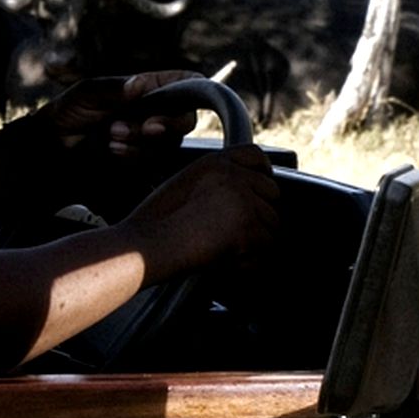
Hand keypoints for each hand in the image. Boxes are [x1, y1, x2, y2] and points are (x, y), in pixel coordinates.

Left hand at [35, 71, 201, 156]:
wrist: (54, 146)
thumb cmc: (70, 110)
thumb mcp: (87, 92)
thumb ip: (113, 88)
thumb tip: (138, 85)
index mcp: (150, 87)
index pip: (187, 83)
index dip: (191, 92)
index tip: (171, 105)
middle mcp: (156, 112)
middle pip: (184, 120)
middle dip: (163, 125)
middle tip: (144, 126)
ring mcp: (151, 138)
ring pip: (166, 144)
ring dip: (138, 142)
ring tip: (110, 135)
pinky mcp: (142, 160)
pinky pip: (149, 162)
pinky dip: (130, 157)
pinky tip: (110, 150)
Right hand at [117, 145, 279, 281]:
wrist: (146, 245)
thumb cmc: (155, 226)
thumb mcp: (185, 185)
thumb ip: (217, 183)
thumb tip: (242, 195)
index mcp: (215, 163)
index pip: (256, 156)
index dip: (264, 175)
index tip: (262, 192)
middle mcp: (233, 175)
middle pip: (272, 193)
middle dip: (260, 215)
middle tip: (236, 234)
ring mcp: (243, 198)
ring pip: (272, 223)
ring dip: (256, 241)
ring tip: (226, 250)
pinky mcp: (248, 224)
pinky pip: (266, 246)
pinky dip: (250, 259)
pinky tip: (227, 261)